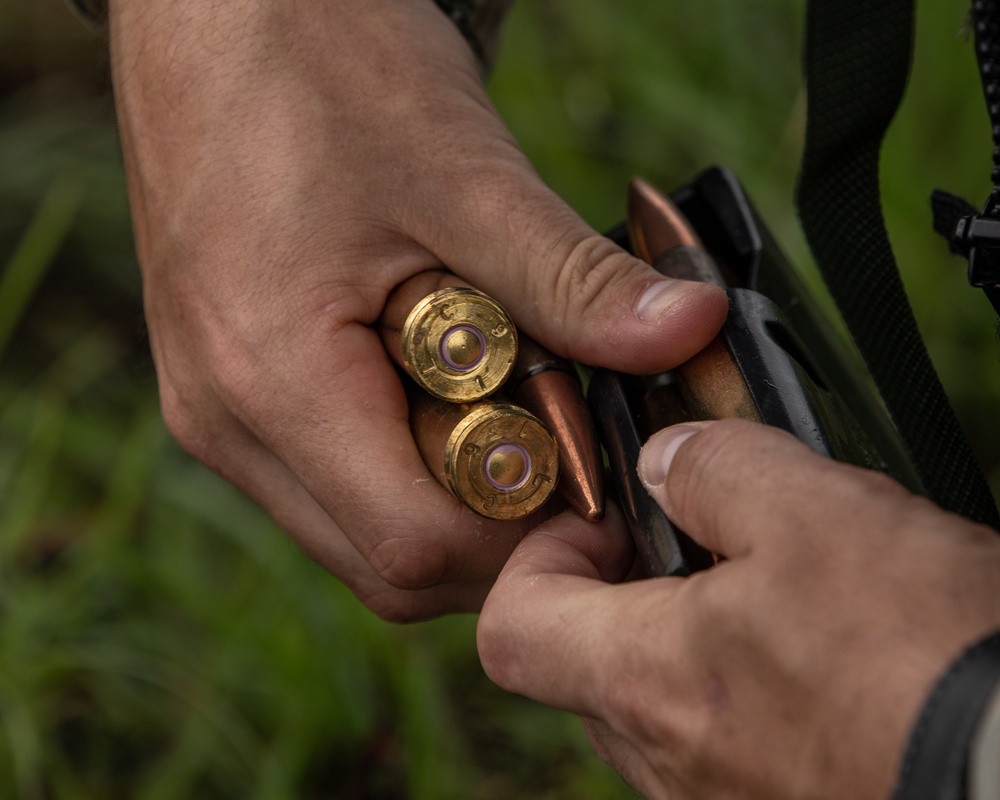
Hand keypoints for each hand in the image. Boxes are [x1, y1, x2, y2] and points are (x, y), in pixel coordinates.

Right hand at [108, 0, 727, 618]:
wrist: (216, 6)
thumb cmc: (320, 64)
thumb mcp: (461, 171)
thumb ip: (570, 276)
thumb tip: (688, 331)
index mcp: (269, 380)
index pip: (416, 544)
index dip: (528, 534)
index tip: (605, 475)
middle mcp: (226, 421)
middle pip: (388, 562)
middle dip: (500, 526)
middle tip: (573, 438)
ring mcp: (218, 411)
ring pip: (359, 530)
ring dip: (456, 498)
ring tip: (517, 402)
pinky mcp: (229, 387)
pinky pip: (332, 479)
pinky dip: (408, 465)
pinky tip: (452, 389)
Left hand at [478, 420, 999, 797]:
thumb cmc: (932, 664)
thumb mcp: (818, 514)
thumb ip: (715, 469)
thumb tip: (665, 460)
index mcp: (650, 680)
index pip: (512, 627)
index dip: (541, 560)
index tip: (608, 523)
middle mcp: (670, 761)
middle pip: (584, 663)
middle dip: (622, 592)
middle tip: (696, 540)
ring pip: (659, 705)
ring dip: (690, 640)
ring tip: (772, 591)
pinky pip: (724, 745)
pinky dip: (745, 690)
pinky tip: (818, 655)